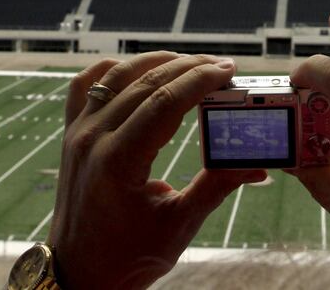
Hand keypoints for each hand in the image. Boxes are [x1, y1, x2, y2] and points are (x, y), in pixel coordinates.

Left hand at [48, 53, 263, 289]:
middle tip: (222, 66)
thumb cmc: (127, 257)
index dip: (200, 80)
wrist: (80, 274)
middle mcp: (92, 139)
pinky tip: (138, 69)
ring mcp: (77, 133)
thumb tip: (258, 165)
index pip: (164, 102)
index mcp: (118, 161)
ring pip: (116, 75)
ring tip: (190, 63)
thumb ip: (217, 186)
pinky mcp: (71, 135)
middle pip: (145, 83)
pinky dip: (112, 70)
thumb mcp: (179, 225)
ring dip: (156, 62)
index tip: (229, 71)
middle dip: (188, 68)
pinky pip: (86, 86)